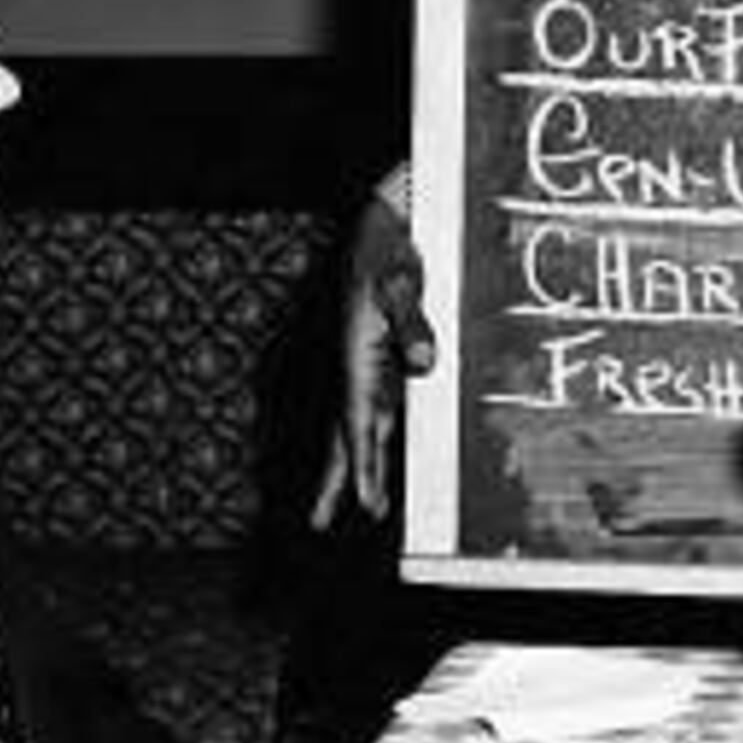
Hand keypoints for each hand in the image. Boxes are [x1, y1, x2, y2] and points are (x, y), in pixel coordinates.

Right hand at [311, 178, 437, 526]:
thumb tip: (421, 364)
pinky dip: (375, 435)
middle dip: (339, 477)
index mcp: (356, 356)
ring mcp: (366, 362)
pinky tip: (382, 450)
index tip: (365, 503)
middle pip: (345, 432)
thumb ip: (413, 322)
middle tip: (321, 521)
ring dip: (356, 462)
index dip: (362, 466)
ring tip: (356, 501)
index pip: (358, 423)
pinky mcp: (380, 354)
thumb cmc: (389, 248)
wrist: (379, 222)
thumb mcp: (401, 281)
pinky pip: (376, 404)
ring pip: (359, 423)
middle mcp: (356, 366)